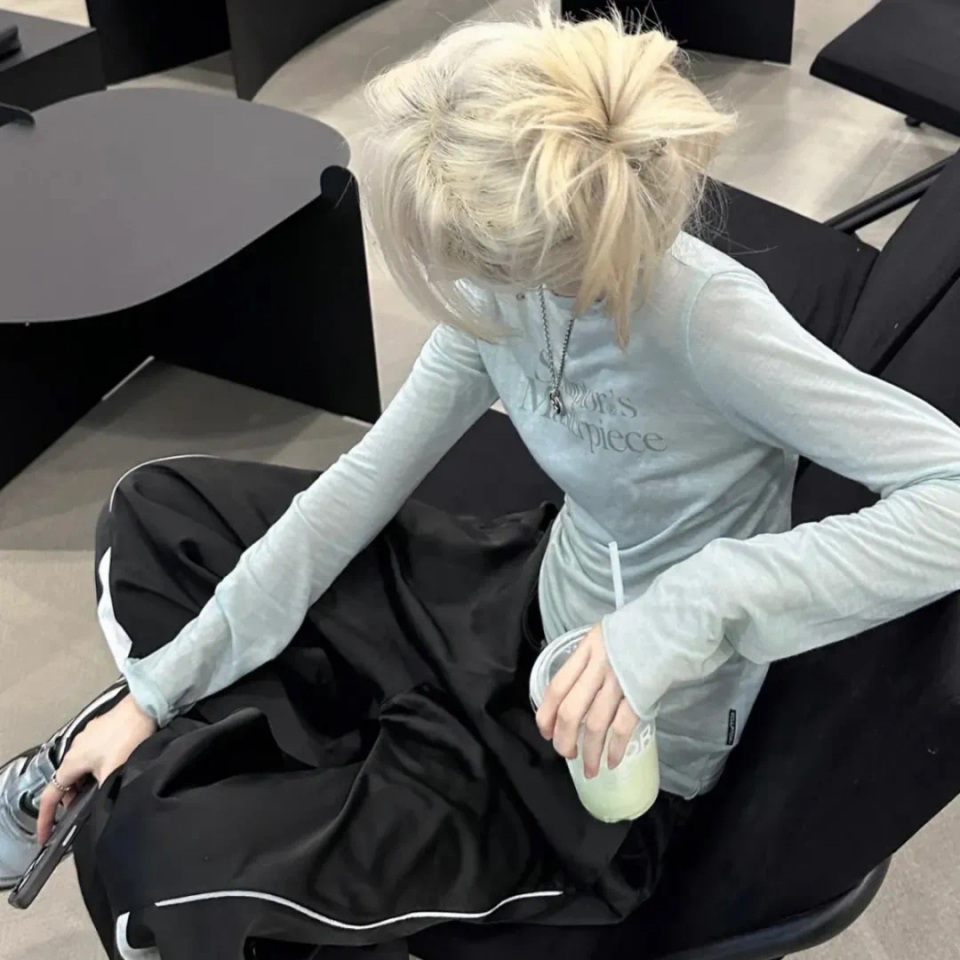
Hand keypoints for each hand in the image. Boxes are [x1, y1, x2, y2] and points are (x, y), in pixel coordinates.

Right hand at [37, 694, 156, 843]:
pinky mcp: (100, 730)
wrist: (143, 707)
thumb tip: (101, 805)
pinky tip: (110, 770)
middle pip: (65, 781)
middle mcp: (74, 749)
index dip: (46, 818)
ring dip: (84, 783)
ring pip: (79, 767)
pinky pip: (90, 755)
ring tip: (99, 793)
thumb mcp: (114, 771)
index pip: (51, 796)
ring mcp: (87, 737)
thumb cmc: (127, 739)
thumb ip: (103, 791)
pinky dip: (94, 768)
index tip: (45, 836)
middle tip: (81, 813)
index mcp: (72, 762)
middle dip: (70, 799)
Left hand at [535, 624, 638, 778]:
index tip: (545, 732)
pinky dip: (615, 748)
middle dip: (564, 740)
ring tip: (590, 770)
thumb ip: (586, 660)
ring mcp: (619, 683)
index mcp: (586, 650)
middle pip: (571, 711)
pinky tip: (612, 761)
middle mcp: (599, 667)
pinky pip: (622, 728)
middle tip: (566, 754)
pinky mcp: (640, 696)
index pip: (557, 687)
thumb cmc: (636, 631)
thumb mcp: (603, 636)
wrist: (672, 628)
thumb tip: (571, 692)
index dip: (546, 714)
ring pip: (595, 725)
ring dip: (590, 753)